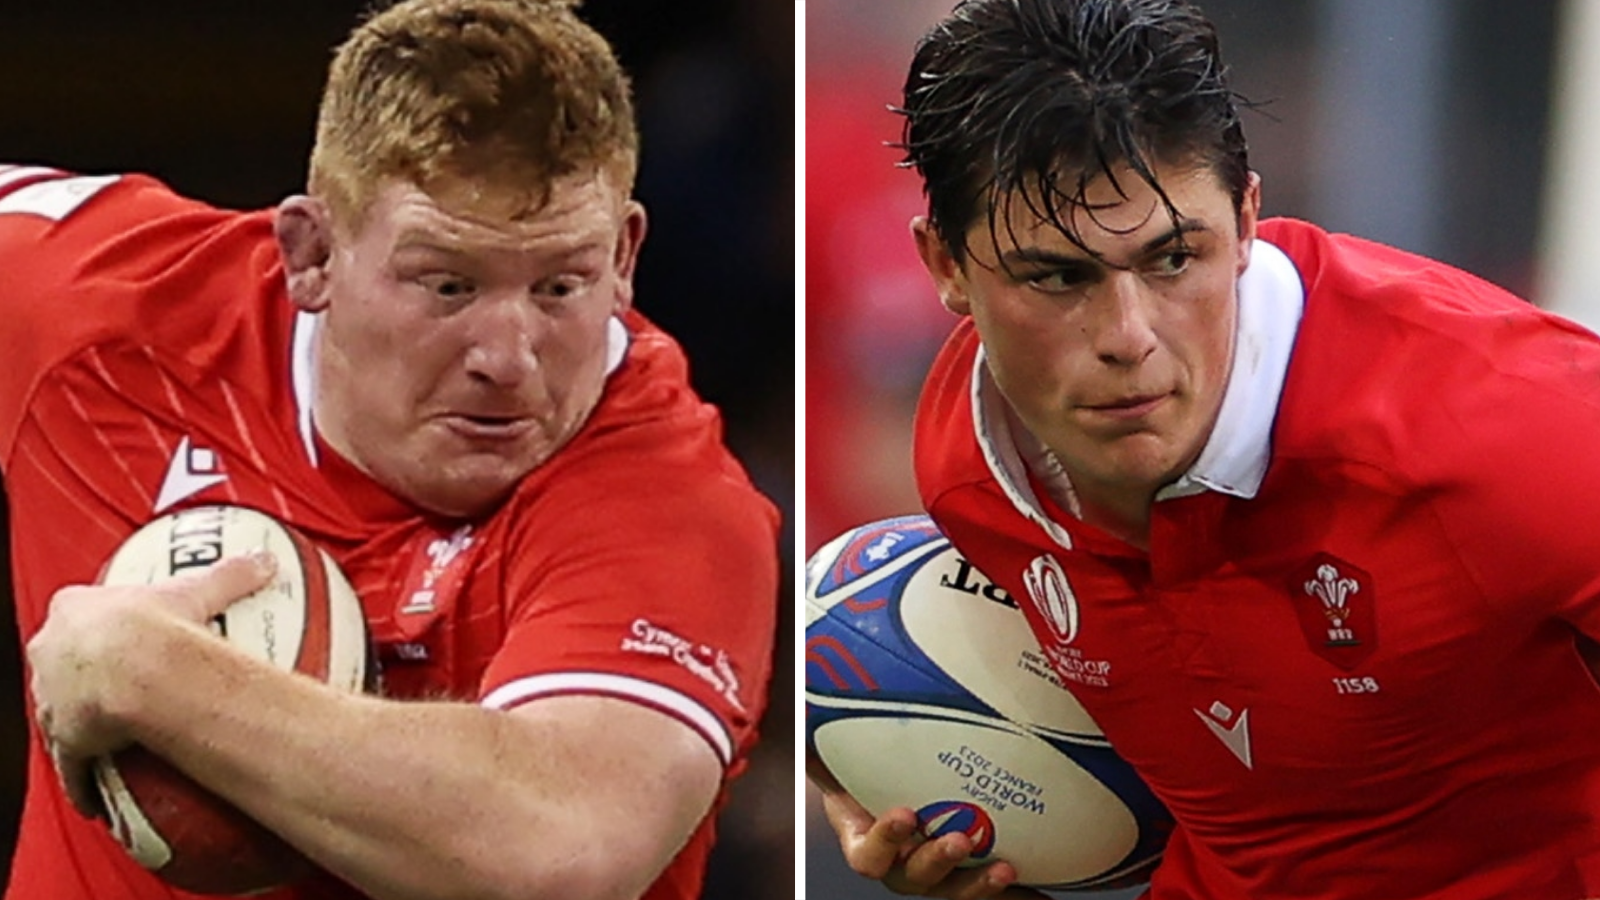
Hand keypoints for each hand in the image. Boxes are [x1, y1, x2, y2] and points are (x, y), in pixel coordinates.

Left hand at [26, 552, 276, 817]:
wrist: (138, 672)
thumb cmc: (158, 627)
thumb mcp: (199, 591)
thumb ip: (231, 574)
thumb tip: (265, 560)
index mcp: (76, 610)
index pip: (77, 611)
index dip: (94, 621)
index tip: (114, 628)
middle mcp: (53, 652)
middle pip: (60, 660)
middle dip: (76, 669)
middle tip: (109, 681)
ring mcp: (53, 699)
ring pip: (59, 711)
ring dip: (77, 722)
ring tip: (106, 734)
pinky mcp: (64, 741)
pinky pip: (72, 767)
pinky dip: (84, 781)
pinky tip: (96, 799)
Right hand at [808, 753, 1047, 899]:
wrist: (889, 783)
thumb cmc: (863, 764)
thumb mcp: (842, 750)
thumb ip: (827, 733)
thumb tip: (806, 688)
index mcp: (864, 837)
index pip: (867, 851)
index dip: (885, 838)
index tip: (903, 813)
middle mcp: (898, 862)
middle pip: (913, 878)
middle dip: (936, 863)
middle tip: (959, 839)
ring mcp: (933, 873)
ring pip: (952, 891)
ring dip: (977, 885)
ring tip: (1003, 868)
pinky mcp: (965, 873)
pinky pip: (988, 892)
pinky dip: (1016, 895)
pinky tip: (1043, 893)